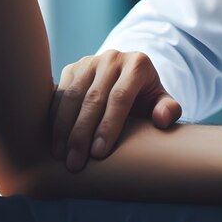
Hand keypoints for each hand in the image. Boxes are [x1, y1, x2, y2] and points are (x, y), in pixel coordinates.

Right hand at [50, 50, 181, 171]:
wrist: (128, 79)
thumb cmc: (146, 98)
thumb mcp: (161, 102)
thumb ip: (168, 110)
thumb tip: (161, 119)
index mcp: (137, 64)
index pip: (120, 97)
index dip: (109, 126)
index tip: (99, 154)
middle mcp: (113, 58)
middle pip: (94, 98)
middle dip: (82, 133)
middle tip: (75, 163)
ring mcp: (90, 61)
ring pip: (72, 96)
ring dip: (63, 128)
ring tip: (61, 156)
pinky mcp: (72, 67)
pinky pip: (58, 93)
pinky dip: (53, 117)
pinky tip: (52, 140)